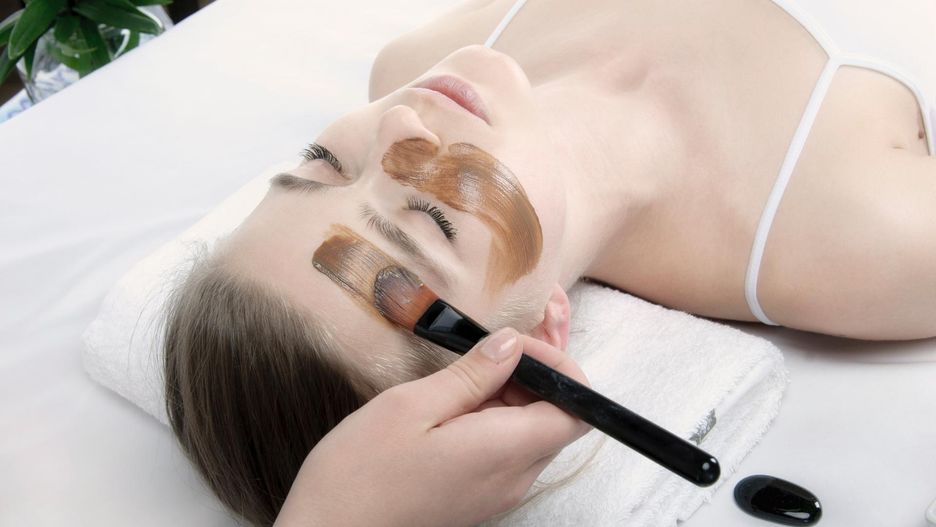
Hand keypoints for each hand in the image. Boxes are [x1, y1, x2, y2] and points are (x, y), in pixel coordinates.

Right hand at [275, 328, 591, 526]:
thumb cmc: (358, 473)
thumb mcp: (409, 407)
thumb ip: (470, 375)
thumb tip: (512, 344)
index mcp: (503, 452)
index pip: (577, 411)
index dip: (561, 368)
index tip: (520, 341)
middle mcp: (512, 479)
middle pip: (557, 419)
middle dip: (539, 373)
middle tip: (498, 340)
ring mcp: (497, 493)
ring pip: (532, 433)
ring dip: (517, 393)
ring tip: (473, 364)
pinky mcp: (478, 497)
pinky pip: (508, 451)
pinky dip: (499, 417)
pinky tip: (462, 397)